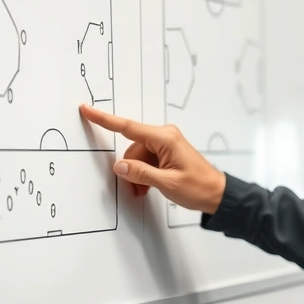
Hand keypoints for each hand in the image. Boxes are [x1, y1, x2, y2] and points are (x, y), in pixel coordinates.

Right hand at [78, 104, 226, 213]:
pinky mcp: (166, 151)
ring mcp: (165, 143)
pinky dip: (143, 174)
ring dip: (137, 175)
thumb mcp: (167, 183)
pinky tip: (149, 186)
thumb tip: (119, 166)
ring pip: (136, 157)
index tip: (87, 109)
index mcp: (165, 138)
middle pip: (131, 149)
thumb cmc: (198, 187)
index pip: (128, 127)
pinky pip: (145, 160)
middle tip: (138, 189)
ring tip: (145, 190)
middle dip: (130, 170)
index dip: (104, 119)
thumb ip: (140, 174)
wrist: (216, 193)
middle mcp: (164, 136)